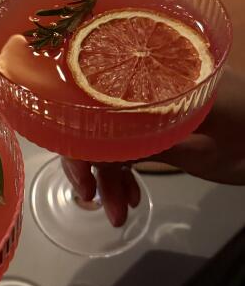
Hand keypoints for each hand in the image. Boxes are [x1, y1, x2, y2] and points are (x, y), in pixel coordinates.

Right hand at [63, 69, 244, 226]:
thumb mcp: (203, 148)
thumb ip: (152, 144)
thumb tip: (98, 154)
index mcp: (159, 73)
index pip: (100, 99)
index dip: (82, 138)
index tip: (84, 178)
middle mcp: (149, 81)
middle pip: (101, 117)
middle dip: (92, 162)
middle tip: (92, 200)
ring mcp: (155, 102)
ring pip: (114, 134)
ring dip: (110, 174)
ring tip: (117, 212)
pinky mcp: (162, 121)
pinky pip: (131, 141)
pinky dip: (126, 170)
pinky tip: (129, 196)